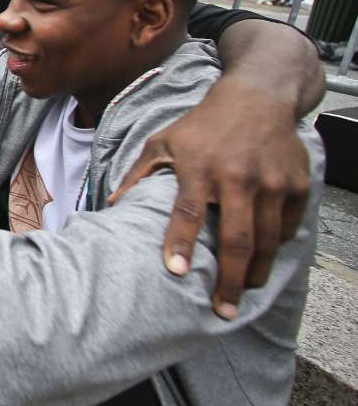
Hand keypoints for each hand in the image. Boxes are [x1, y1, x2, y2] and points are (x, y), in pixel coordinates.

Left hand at [108, 79, 309, 319]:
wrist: (257, 96)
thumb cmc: (202, 124)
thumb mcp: (163, 141)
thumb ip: (137, 174)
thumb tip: (109, 204)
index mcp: (198, 167)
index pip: (187, 212)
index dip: (181, 243)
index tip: (176, 273)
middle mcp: (237, 176)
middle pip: (236, 238)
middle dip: (229, 279)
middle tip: (222, 309)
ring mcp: (270, 181)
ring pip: (267, 240)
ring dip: (256, 272)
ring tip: (242, 293)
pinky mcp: (295, 183)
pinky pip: (288, 226)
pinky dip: (277, 247)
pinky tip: (264, 259)